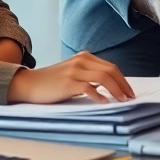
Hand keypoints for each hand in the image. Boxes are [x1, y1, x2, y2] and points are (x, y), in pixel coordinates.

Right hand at [6, 51, 134, 103]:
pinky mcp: (68, 82)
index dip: (122, 80)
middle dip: (123, 85)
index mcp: (84, 57)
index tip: (129, 91)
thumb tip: (109, 87)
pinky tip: (104, 102)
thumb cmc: (52, 82)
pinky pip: (89, 88)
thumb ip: (89, 75)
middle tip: (130, 97)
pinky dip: (99, 95)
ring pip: (103, 77)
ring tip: (122, 101)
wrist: (29, 84)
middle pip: (111, 70)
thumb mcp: (73, 73)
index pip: (111, 67)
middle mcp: (81, 61)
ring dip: (116, 90)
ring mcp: (74, 71)